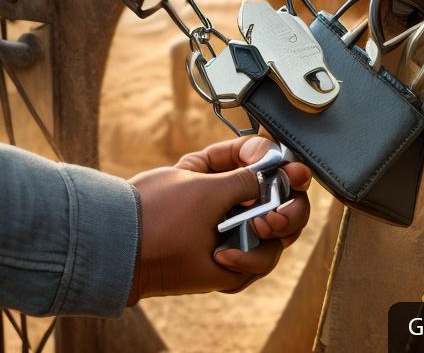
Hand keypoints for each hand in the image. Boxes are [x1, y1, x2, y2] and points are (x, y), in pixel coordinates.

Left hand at [127, 136, 310, 303]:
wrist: (129, 256)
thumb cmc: (158, 212)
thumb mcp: (206, 186)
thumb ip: (247, 178)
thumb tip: (279, 170)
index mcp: (224, 172)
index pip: (268, 161)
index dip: (285, 165)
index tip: (293, 172)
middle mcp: (237, 201)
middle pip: (287, 200)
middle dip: (291, 208)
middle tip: (278, 213)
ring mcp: (239, 232)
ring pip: (282, 233)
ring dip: (274, 233)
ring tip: (257, 231)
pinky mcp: (236, 262)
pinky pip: (262, 261)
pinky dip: (248, 260)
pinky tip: (224, 257)